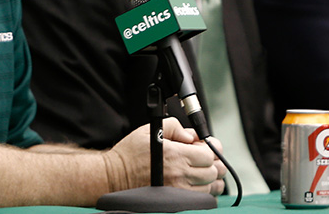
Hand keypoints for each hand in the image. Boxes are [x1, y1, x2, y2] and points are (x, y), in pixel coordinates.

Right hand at [105, 117, 225, 195]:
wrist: (114, 176)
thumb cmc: (131, 153)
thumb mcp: (150, 129)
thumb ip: (175, 127)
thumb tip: (191, 135)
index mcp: (175, 155)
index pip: (209, 154)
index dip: (211, 148)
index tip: (206, 145)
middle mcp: (180, 174)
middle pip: (214, 171)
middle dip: (213, 162)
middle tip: (204, 157)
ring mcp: (179, 191)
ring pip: (211, 187)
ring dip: (211, 178)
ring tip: (203, 170)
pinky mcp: (176, 201)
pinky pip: (202, 199)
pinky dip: (205, 191)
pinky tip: (198, 183)